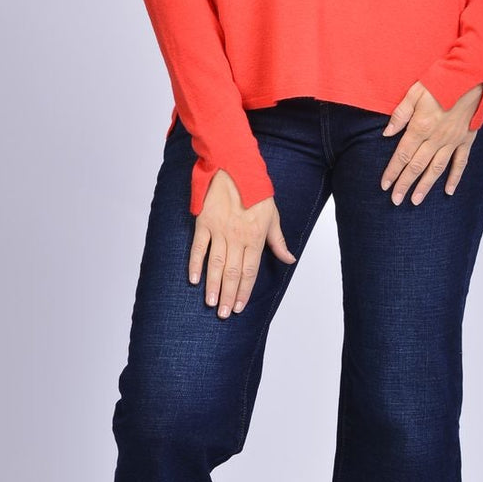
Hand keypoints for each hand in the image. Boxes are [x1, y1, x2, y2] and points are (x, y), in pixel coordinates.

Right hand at [189, 171, 296, 317]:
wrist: (234, 167)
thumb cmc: (255, 190)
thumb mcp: (273, 215)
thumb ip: (278, 241)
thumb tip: (289, 259)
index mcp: (255, 237)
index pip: (250, 271)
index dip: (245, 291)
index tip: (240, 307)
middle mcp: (237, 237)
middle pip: (233, 273)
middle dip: (229, 295)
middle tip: (223, 314)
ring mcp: (219, 230)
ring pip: (216, 264)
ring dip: (213, 286)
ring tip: (211, 303)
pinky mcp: (204, 223)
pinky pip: (198, 247)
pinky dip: (195, 264)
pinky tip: (193, 279)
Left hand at [380, 80, 482, 203]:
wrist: (471, 76)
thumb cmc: (441, 80)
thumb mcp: (414, 92)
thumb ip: (400, 114)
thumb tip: (387, 133)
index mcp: (420, 127)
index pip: (402, 155)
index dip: (392, 171)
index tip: (384, 185)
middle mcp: (436, 138)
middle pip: (416, 166)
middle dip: (404, 184)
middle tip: (396, 200)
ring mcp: (452, 141)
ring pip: (436, 169)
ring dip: (424, 186)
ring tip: (415, 201)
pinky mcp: (466, 139)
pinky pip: (460, 163)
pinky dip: (454, 178)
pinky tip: (448, 191)